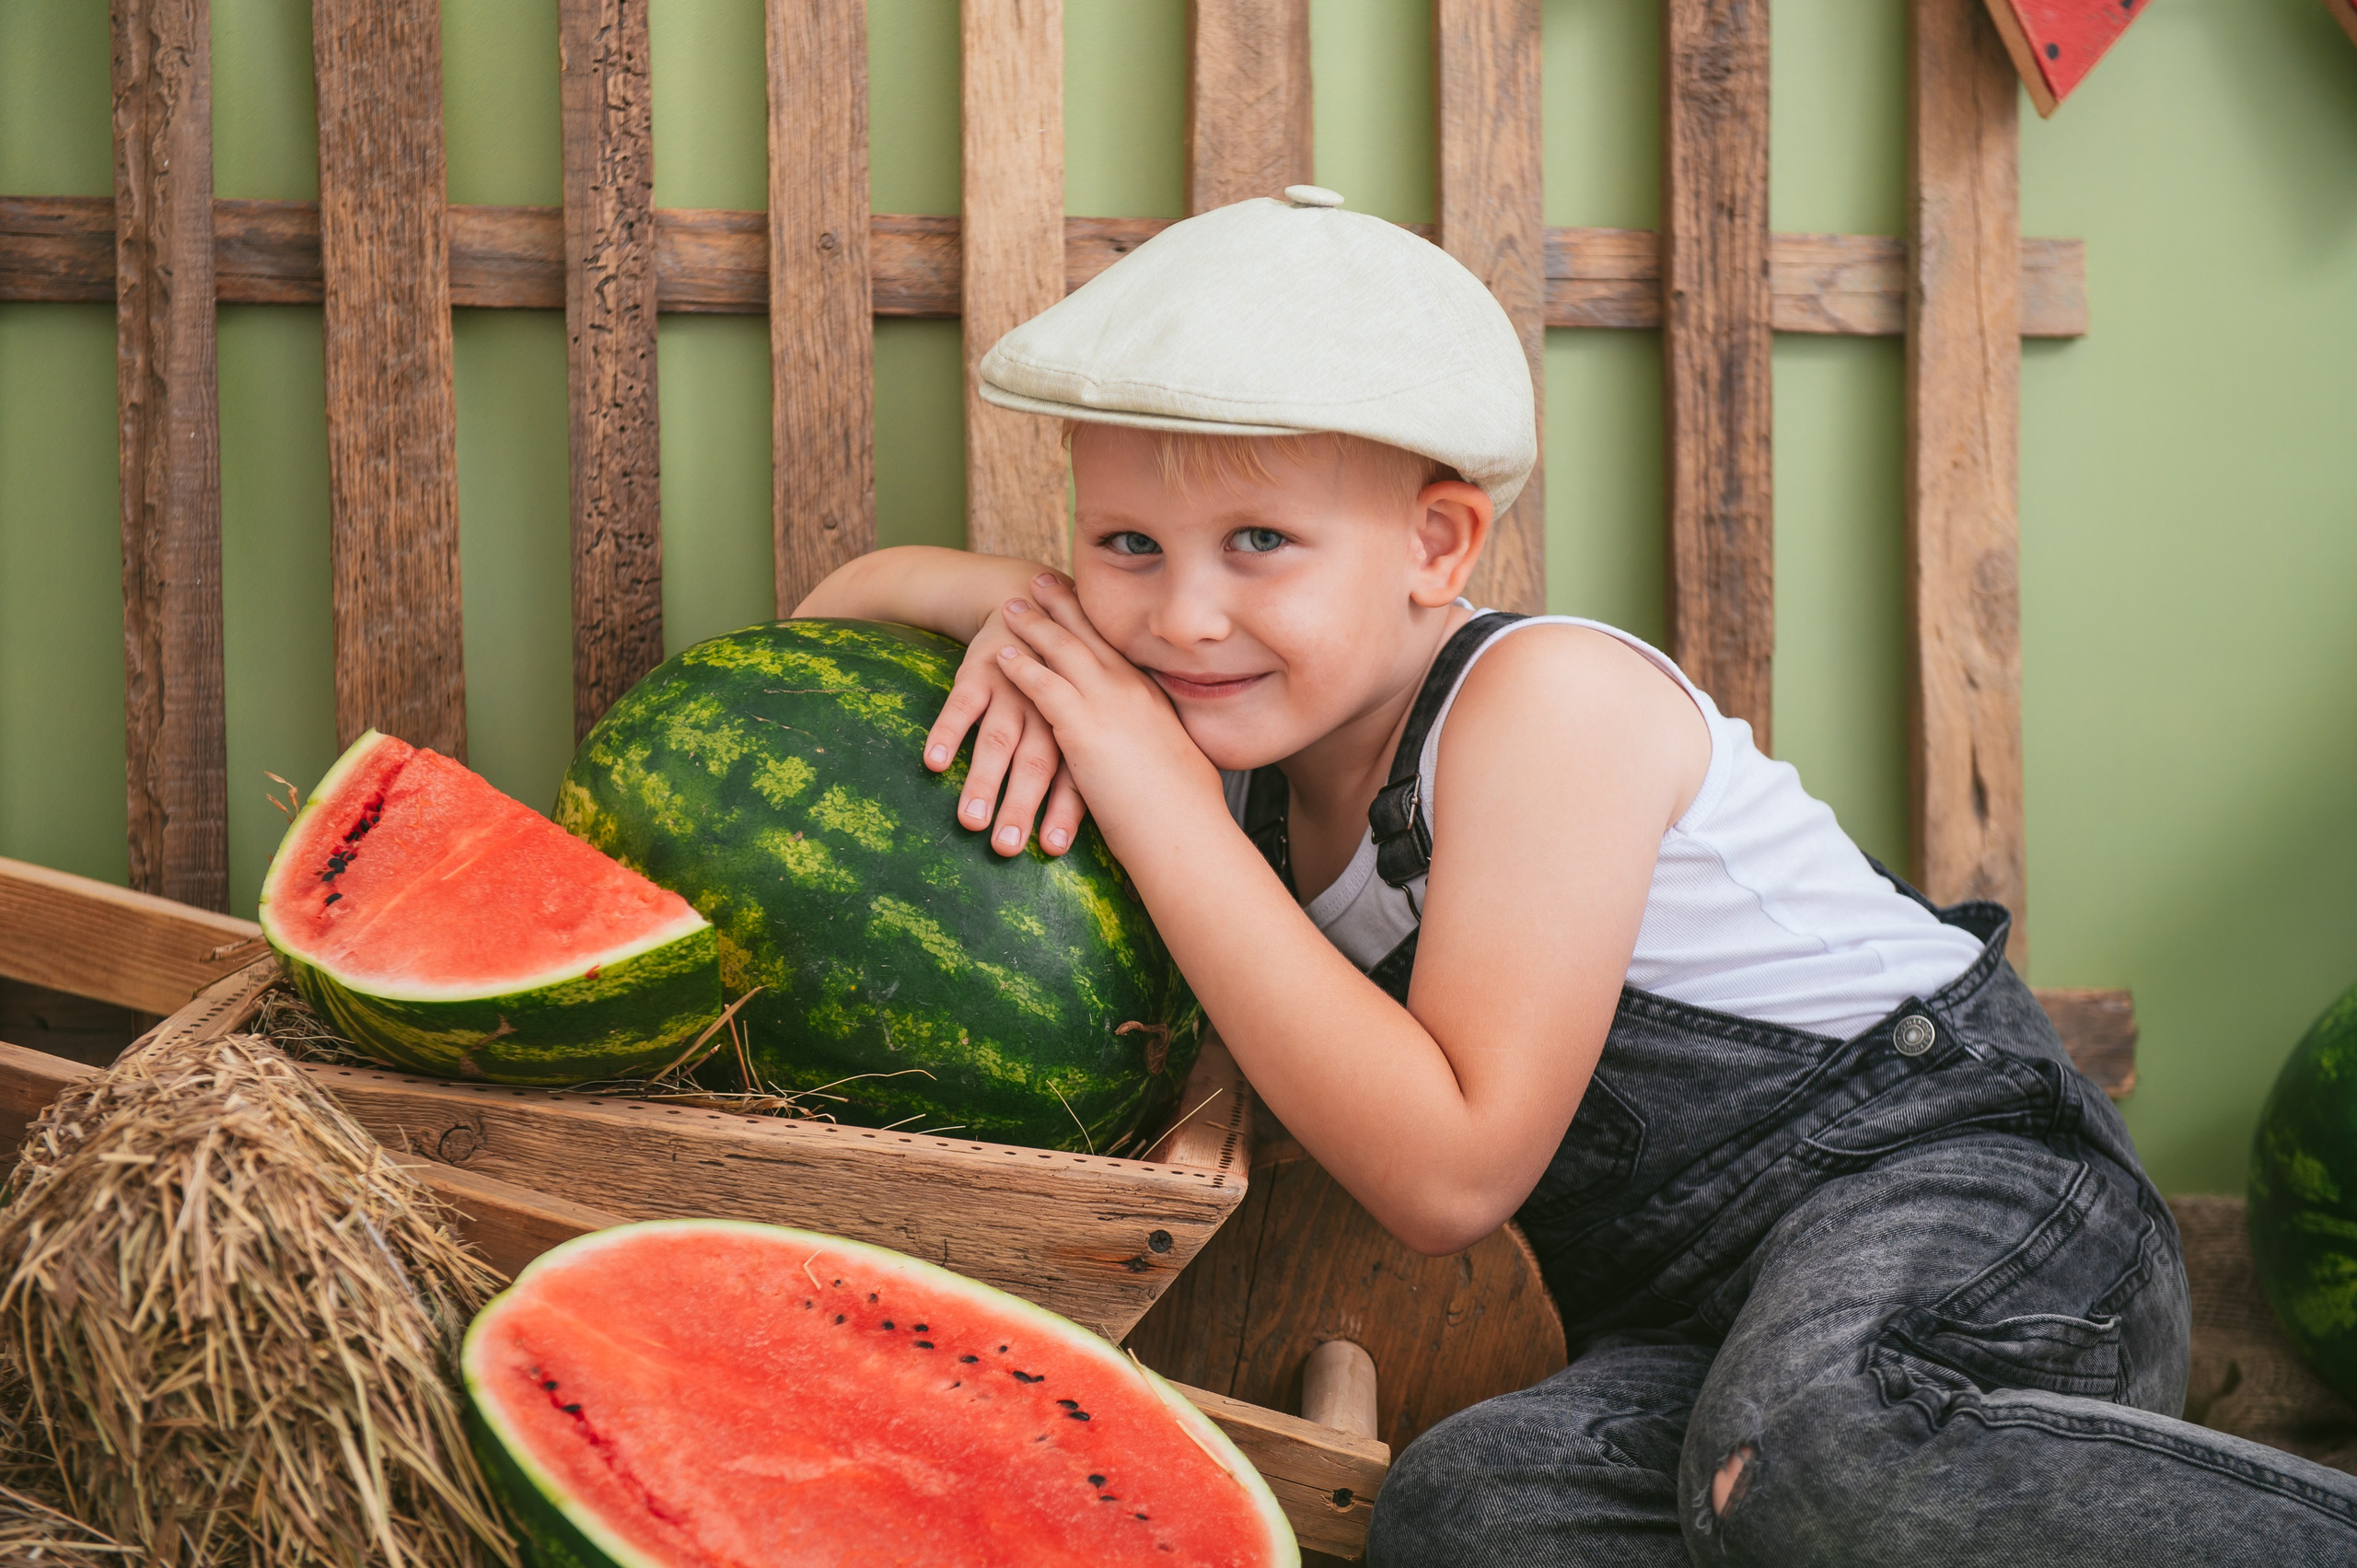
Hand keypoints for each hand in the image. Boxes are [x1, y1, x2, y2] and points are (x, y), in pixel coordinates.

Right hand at [923, 603, 1088, 856]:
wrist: (1027, 604)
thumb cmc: (1057, 682)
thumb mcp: (1077, 713)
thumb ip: (1084, 762)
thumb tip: (1106, 824)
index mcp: (1078, 725)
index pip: (1073, 775)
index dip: (1063, 812)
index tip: (1051, 849)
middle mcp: (1047, 710)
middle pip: (1036, 764)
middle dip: (1020, 806)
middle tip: (1006, 848)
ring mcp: (1011, 691)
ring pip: (998, 740)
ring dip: (984, 780)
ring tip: (970, 820)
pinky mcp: (977, 674)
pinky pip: (961, 705)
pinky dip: (948, 733)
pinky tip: (935, 763)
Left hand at [991, 574, 1226, 842]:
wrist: (1187, 836)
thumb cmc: (1187, 816)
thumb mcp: (1180, 771)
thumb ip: (1162, 754)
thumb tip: (1163, 763)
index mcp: (1155, 700)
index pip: (1118, 649)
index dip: (1095, 623)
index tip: (1080, 600)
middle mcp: (1134, 691)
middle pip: (1091, 636)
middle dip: (1062, 605)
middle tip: (1039, 581)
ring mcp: (1110, 704)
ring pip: (1064, 650)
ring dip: (1033, 625)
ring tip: (1008, 606)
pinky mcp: (1085, 727)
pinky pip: (1044, 685)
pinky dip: (1021, 667)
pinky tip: (1000, 656)